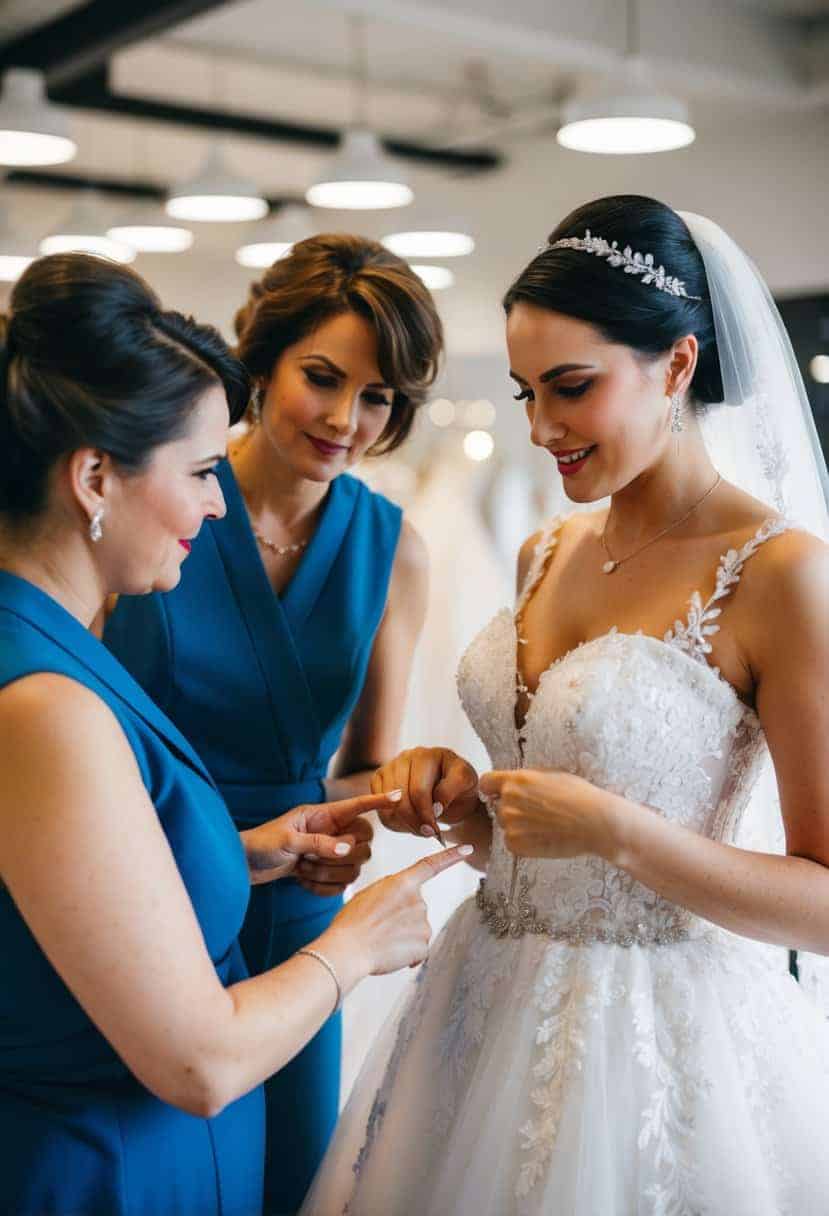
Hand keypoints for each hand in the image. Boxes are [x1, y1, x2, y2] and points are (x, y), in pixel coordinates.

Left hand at [242, 791, 399, 887]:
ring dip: (328, 874)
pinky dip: (322, 888)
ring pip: (353, 868)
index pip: (357, 806)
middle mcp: (331, 833)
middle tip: (311, 857)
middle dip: (341, 856)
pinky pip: (341, 886)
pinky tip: (303, 882)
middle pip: (363, 844)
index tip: (398, 796)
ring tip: (302, 870)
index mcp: (323, 816)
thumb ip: (318, 843)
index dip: (378, 801)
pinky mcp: (325, 873)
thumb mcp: (287, 841)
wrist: (244, 867)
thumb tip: (347, 848)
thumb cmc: (261, 845)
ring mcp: (329, 854)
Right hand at [325, 843, 473, 976]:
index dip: (451, 856)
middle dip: (402, 918)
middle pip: (417, 908)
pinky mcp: (423, 945)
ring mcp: (422, 922)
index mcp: (401, 883)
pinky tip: (391, 954)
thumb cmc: (352, 923)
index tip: (467, 849)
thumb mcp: (369, 894)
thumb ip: (392, 892)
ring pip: (418, 930)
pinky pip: (419, 950)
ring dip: (404, 937)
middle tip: (380, 926)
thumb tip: (402, 903)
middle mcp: (417, 900)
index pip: (431, 865)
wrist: (348, 949)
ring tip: (381, 940)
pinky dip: (408, 955)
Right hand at [370, 747, 480, 837]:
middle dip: (415, 821)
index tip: (436, 831)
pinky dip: (393, 822)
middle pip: (400, 799)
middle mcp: (405, 757)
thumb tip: (434, 807)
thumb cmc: (460, 786)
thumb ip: (450, 790)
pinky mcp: (380, 780)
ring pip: (387, 805)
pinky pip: (379, 808)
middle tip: (428, 834)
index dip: (426, 815)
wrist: (452, 788)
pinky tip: (410, 824)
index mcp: (426, 755)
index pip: (418, 791)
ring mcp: (390, 767)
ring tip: (422, 829)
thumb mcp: (465, 784)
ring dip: (404, 824)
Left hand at [478, 769, 621, 860]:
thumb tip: (511, 784)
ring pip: (506, 825)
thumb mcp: (550, 775)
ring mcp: (510, 824)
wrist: (594, 822)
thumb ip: (525, 780)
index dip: (493, 788)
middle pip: (498, 805)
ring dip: (518, 826)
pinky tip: (543, 837)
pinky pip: (511, 842)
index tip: (500, 793)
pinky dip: (524, 842)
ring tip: (544, 826)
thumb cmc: (578, 795)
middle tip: (537, 813)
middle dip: (512, 808)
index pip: (486, 782)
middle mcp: (507, 801)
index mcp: (515, 780)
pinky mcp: (515, 845)